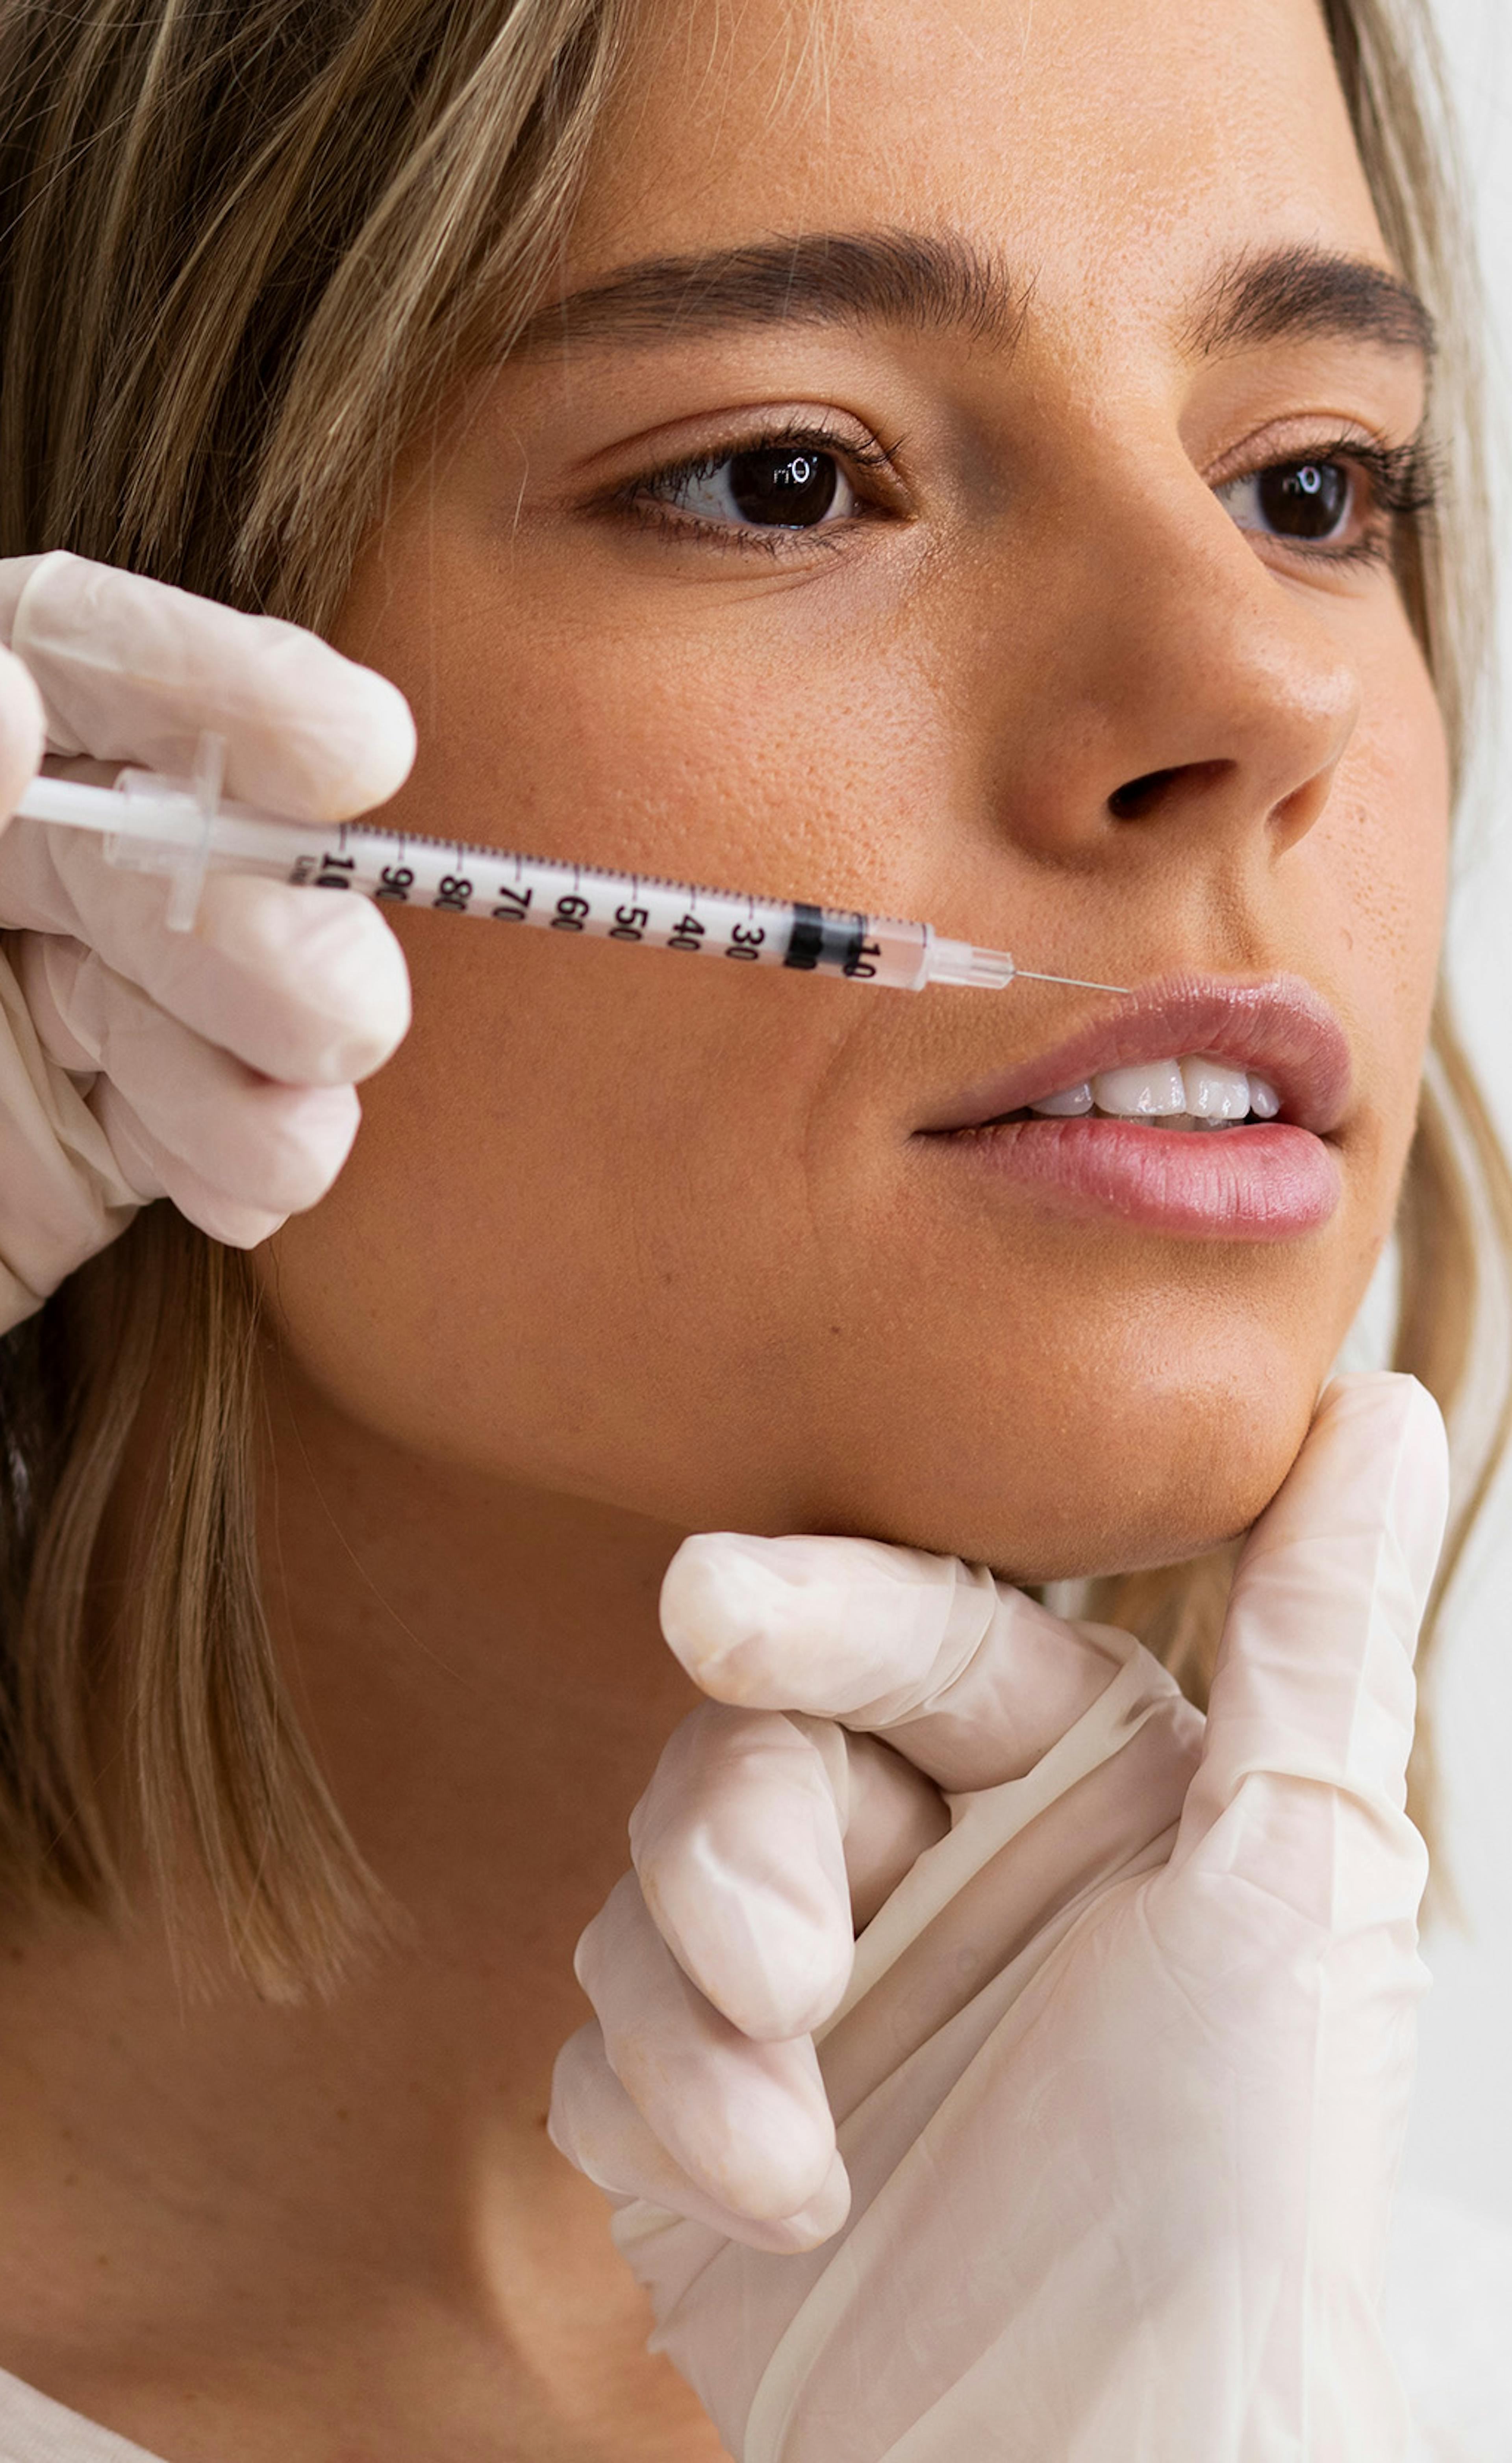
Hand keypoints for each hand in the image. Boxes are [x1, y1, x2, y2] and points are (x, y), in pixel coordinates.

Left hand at [0, 551, 414, 1329]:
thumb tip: (9, 707)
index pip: (68, 657)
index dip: (216, 681)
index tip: (350, 748)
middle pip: (177, 839)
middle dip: (272, 918)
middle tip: (329, 1012)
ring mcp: (55, 1002)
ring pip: (229, 990)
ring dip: (287, 1060)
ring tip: (280, 1139)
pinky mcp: (96, 1136)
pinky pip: (216, 1126)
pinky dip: (256, 1159)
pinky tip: (243, 1192)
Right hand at [550, 1374, 1445, 2460]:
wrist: (1110, 2462)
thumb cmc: (1237, 2183)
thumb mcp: (1300, 1875)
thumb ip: (1316, 1632)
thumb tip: (1385, 1404)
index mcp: (1064, 1781)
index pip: (904, 1632)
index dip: (800, 1607)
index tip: (710, 1606)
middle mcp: (934, 1860)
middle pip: (751, 1748)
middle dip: (737, 1846)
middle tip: (785, 1971)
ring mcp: (812, 1989)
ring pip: (656, 1888)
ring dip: (702, 2019)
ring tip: (789, 2144)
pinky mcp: (710, 2113)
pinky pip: (610, 2037)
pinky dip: (667, 2112)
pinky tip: (771, 2199)